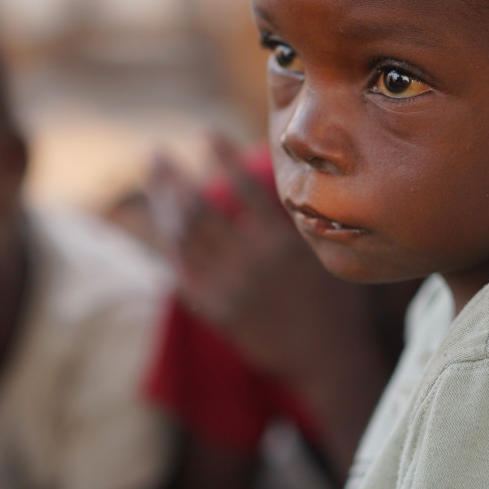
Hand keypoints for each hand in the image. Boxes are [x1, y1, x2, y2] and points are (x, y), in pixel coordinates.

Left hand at [147, 136, 381, 381]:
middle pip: (198, 210)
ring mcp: (230, 288)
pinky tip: (164, 231)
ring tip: (155, 185)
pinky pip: (182, 274)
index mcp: (281, 242)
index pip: (246, 188)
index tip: (207, 131)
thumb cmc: (333, 301)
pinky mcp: (217, 312)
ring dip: (163, 208)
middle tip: (155, 155)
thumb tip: (283, 178)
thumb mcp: (325, 252)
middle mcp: (251, 261)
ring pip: (183, 239)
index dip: (224, 157)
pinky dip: (171, 250)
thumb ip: (300, 220)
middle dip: (171, 179)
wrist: (327, 357)